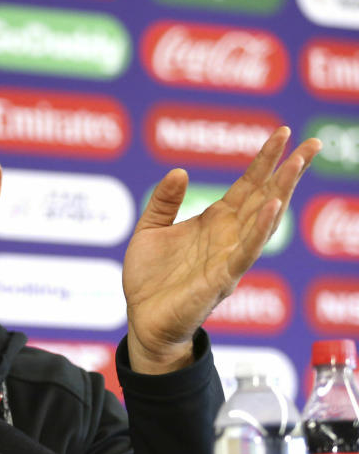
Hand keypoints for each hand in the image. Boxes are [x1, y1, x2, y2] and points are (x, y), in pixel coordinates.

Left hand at [123, 127, 321, 373]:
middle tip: (311, 143)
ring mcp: (229, 258)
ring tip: (297, 165)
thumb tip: (179, 170)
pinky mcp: (221, 279)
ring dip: (281, 193)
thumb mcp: (149, 231)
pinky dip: (259, 230)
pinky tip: (272, 208)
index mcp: (214, 223)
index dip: (264, 160)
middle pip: (265, 198)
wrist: (142, 321)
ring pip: (263, 221)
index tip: (283, 132)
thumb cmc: (149, 280)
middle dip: (288, 171)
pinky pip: (245, 252)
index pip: (247, 186)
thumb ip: (164, 202)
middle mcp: (228, 237)